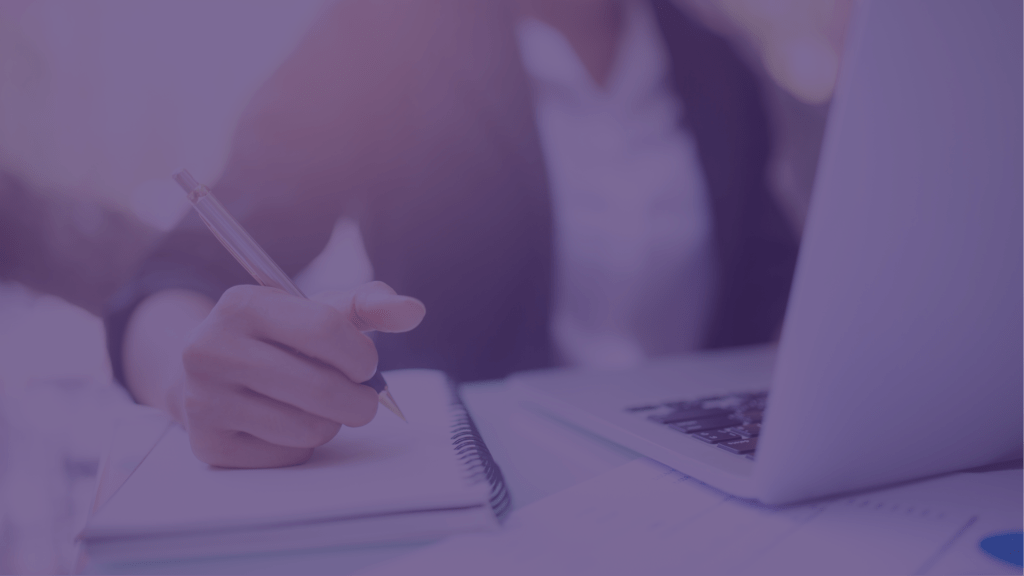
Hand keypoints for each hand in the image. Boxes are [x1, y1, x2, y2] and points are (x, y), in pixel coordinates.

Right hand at [176, 281, 424, 467]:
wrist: (211, 374)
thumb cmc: (278, 339)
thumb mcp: (316, 312)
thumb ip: (368, 305)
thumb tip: (412, 310)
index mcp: (241, 304)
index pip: (325, 330)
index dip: (361, 355)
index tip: (364, 365)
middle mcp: (209, 349)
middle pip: (322, 388)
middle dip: (359, 400)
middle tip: (361, 398)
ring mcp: (203, 399)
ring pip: (308, 428)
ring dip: (331, 423)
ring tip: (318, 407)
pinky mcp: (208, 444)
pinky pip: (288, 456)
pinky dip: (302, 445)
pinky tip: (285, 423)